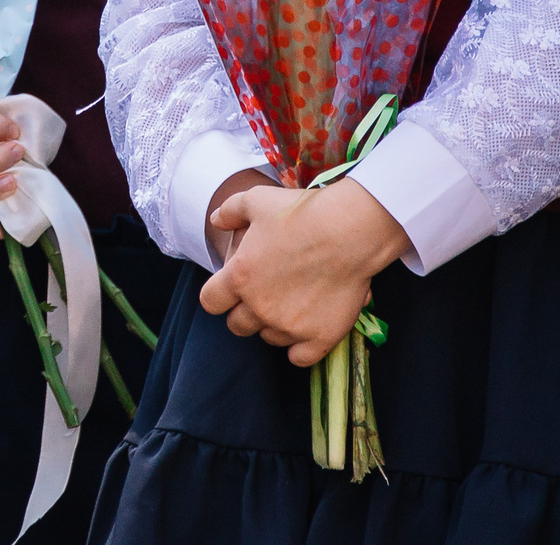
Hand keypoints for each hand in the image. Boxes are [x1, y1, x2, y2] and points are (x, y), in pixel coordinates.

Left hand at [198, 180, 409, 365]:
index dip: (218, 296)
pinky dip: (300, 348)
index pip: (210, 302)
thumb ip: (229, 212)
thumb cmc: (300, 212)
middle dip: (245, 312)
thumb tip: (216, 219)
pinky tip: (306, 331)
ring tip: (289, 306)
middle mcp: (259, 306)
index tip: (230, 289)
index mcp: (238, 277)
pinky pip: (299, 358)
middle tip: (263, 296)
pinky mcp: (320, 337)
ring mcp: (290, 325)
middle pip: (237, 325)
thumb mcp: (254, 201)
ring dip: (273, 326)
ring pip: (268, 338)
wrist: (349, 231)